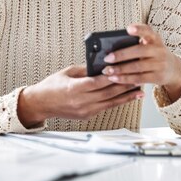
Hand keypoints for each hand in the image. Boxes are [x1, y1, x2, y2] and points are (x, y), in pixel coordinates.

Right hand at [18, 66, 142, 127]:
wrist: (41, 104)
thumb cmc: (51, 86)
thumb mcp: (66, 72)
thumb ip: (84, 70)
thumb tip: (101, 65)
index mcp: (74, 88)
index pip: (98, 82)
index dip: (112, 76)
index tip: (124, 69)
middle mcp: (81, 101)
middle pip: (107, 93)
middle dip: (124, 86)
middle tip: (138, 78)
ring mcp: (85, 110)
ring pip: (110, 102)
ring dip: (126, 96)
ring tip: (139, 90)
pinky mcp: (87, 115)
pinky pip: (105, 107)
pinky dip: (116, 102)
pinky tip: (126, 97)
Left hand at [101, 24, 180, 101]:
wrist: (174, 69)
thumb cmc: (153, 54)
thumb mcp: (149, 44)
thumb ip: (135, 42)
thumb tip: (110, 46)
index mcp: (155, 38)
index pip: (148, 31)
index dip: (139, 29)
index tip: (128, 29)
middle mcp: (159, 50)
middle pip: (139, 51)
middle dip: (121, 55)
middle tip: (106, 58)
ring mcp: (160, 64)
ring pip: (138, 67)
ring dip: (120, 69)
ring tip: (107, 71)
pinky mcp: (159, 77)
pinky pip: (140, 78)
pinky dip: (125, 79)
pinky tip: (115, 79)